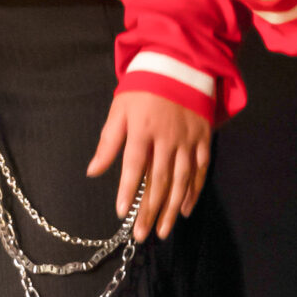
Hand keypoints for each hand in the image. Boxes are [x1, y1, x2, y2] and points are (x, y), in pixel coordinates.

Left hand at [87, 90, 210, 240]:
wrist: (180, 62)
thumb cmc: (143, 87)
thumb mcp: (119, 109)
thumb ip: (108, 142)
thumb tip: (93, 171)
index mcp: (142, 129)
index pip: (134, 166)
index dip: (128, 190)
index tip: (122, 213)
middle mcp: (167, 138)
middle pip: (159, 180)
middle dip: (150, 210)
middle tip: (142, 235)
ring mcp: (188, 139)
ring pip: (181, 180)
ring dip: (172, 208)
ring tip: (164, 231)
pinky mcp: (203, 138)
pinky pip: (200, 169)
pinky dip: (194, 191)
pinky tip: (185, 209)